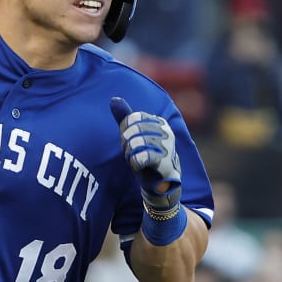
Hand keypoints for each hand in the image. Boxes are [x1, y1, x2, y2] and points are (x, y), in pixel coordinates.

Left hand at [111, 97, 180, 216]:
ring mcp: (167, 147)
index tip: (129, 142)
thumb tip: (113, 99)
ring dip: (130, 155)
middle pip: (133, 130)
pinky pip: (142, 157)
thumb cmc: (146, 155)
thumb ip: (125, 117)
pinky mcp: (165, 163)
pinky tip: (138, 166)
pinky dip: (135, 162)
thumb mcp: (134, 135)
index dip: (125, 131)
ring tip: (137, 160)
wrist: (159, 183)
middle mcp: (166, 132)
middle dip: (126, 144)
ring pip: (136, 143)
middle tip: (132, 153)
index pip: (133, 118)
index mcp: (159, 122)